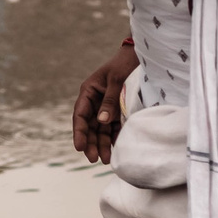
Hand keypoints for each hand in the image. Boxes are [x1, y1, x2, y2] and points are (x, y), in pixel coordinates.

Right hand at [73, 42, 139, 162]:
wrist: (138, 57)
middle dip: (90, 143)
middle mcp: (95, 101)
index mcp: (89, 91)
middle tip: (93, 159)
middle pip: (89, 126)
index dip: (79, 132)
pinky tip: (115, 149)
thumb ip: (109, 101)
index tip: (79, 147)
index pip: (80, 115)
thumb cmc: (124, 64)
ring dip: (101, 144)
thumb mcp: (116, 80)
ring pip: (100, 129)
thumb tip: (101, 121)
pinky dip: (113, 138)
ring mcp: (106, 107)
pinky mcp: (117, 110)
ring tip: (105, 160)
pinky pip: (112, 127)